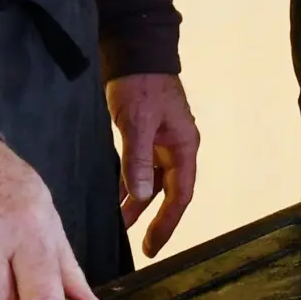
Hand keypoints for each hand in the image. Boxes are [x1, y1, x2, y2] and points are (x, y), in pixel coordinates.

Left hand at [107, 72, 200, 255]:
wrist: (134, 51)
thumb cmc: (140, 84)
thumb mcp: (137, 122)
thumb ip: (138, 160)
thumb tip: (141, 197)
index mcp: (183, 146)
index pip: (180, 194)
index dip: (168, 223)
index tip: (153, 246)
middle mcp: (176, 147)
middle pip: (169, 192)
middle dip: (155, 219)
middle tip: (142, 248)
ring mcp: (161, 142)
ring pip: (153, 182)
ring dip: (139, 203)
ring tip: (121, 225)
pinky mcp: (145, 135)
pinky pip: (140, 168)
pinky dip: (131, 184)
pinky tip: (117, 197)